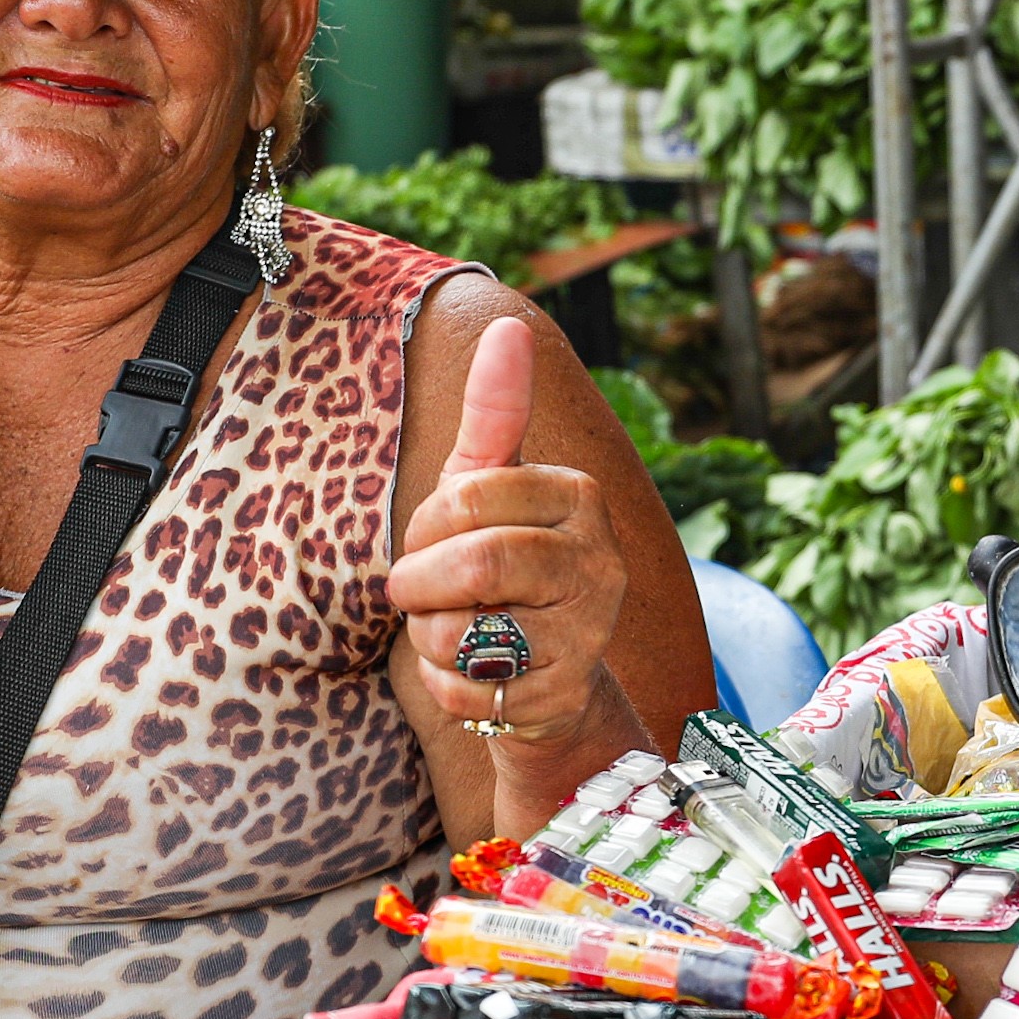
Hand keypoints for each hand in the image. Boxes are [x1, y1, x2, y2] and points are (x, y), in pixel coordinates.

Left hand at [388, 318, 626, 741]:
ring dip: (432, 638)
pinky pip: (470, 692)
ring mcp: (590, 632)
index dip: (425, 526)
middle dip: (423, 585)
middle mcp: (601, 561)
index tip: (428, 539)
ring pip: (469, 634)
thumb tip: (508, 324)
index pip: (468, 497)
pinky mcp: (565, 694)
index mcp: (579, 496)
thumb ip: (494, 411)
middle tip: (417, 592)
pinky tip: (474, 674)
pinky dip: (446, 687)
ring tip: (455, 631)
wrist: (537, 668)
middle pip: (479, 564)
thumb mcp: (486, 484)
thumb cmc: (498, 558)